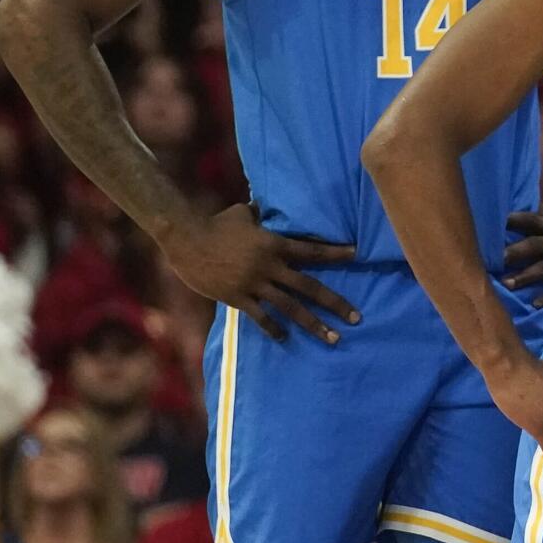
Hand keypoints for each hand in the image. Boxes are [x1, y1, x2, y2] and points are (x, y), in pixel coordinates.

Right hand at [160, 203, 359, 342]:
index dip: (335, 253)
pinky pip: (260, 317)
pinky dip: (274, 329)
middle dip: (334, 303)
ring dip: (313, 324)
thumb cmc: (215, 223)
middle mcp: (269, 266)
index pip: (311, 250)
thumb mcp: (242, 213)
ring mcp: (254, 284)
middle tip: (357, 317)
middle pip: (309, 287)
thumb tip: (265, 202)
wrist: (186, 239)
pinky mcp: (237, 298)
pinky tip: (286, 339)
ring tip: (333, 337)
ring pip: (290, 307)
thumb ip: (259, 213)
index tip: (356, 255)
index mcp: (274, 244)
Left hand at [503, 210, 542, 310]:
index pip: (530, 221)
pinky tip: (536, 304)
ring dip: (526, 275)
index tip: (494, 224)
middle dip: (517, 251)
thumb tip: (505, 220)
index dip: (513, 221)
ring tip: (507, 284)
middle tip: (499, 258)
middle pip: (536, 245)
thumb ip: (534, 225)